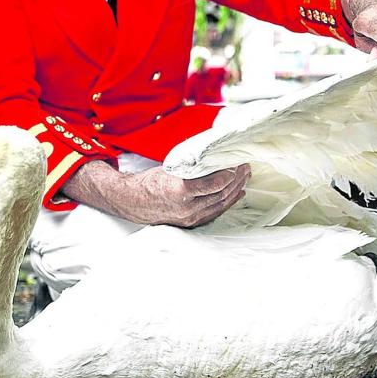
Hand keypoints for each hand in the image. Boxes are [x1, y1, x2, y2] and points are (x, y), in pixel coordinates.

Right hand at [64, 160, 249, 227]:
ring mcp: (190, 217)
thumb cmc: (149, 182)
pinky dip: (228, 202)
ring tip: (245, 177)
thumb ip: (191, 166)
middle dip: (236, 179)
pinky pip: (214, 212)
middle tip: (245, 166)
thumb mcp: (170, 168)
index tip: (236, 165)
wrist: (131, 202)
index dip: (228, 175)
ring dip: (236, 189)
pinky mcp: (191, 222)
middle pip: (220, 193)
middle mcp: (187, 207)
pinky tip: (237, 194)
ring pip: (220, 204)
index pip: (213, 184)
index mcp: (179, 191)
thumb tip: (213, 155)